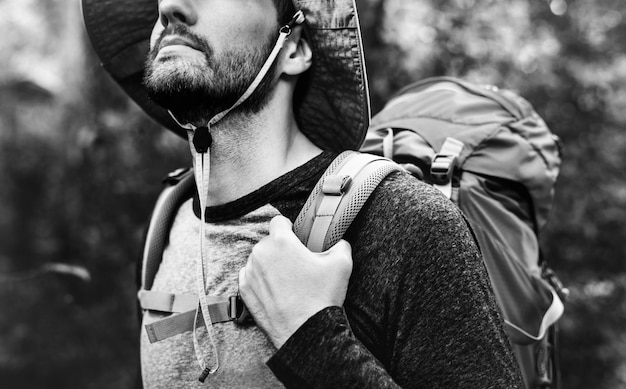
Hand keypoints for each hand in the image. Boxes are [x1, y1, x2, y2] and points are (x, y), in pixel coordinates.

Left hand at [238, 215, 352, 348]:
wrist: (306, 333)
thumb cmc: (321, 298)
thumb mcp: (342, 263)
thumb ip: (340, 244)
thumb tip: (339, 242)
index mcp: (281, 242)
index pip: (278, 221)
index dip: (289, 227)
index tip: (296, 237)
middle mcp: (260, 254)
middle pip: (270, 242)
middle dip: (282, 249)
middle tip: (298, 264)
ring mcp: (249, 273)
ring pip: (259, 259)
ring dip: (271, 264)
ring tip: (288, 280)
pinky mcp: (244, 291)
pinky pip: (251, 276)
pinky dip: (261, 280)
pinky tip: (277, 290)